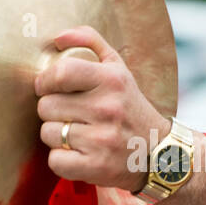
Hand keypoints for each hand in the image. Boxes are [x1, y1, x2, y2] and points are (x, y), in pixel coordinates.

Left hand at [34, 26, 170, 191]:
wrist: (160, 153)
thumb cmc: (130, 108)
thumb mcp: (118, 68)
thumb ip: (90, 42)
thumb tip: (58, 38)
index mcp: (111, 80)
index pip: (60, 73)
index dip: (46, 81)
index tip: (49, 88)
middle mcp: (107, 108)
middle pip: (46, 106)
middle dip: (53, 111)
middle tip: (72, 115)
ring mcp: (102, 139)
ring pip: (48, 133)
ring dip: (57, 136)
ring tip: (79, 135)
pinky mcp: (97, 166)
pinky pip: (55, 160)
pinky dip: (62, 160)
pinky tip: (80, 154)